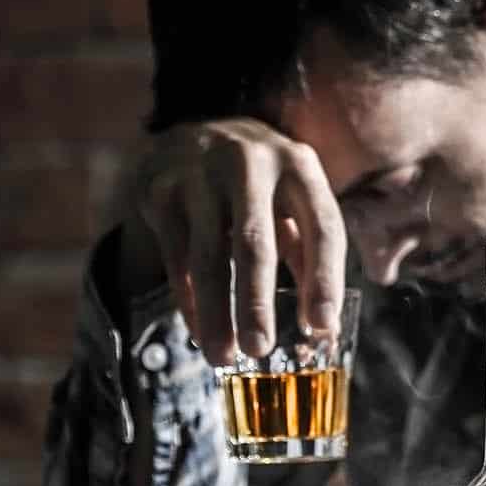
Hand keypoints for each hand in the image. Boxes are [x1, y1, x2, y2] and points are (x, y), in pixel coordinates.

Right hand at [125, 118, 345, 365]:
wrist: (192, 129)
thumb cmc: (259, 181)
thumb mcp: (293, 200)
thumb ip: (308, 252)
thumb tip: (322, 327)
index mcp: (300, 166)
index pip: (321, 228)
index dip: (324, 280)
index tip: (321, 327)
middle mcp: (251, 164)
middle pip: (255, 243)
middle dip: (256, 301)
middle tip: (260, 349)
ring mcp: (201, 173)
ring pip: (207, 256)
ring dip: (215, 312)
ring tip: (222, 356)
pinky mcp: (161, 189)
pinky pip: (176, 256)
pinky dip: (189, 299)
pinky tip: (199, 331)